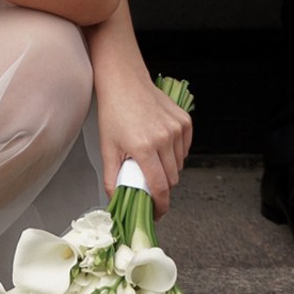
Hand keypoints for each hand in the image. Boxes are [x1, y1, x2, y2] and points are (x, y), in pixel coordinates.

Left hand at [97, 69, 192, 205]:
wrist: (124, 80)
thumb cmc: (114, 111)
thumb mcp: (107, 146)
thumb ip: (112, 178)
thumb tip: (115, 202)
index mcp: (143, 147)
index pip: (160, 188)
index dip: (160, 206)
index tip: (157, 213)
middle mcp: (163, 138)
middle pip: (171, 179)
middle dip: (161, 185)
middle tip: (147, 179)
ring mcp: (176, 128)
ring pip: (179, 165)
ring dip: (168, 168)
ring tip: (151, 157)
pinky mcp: (184, 120)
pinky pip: (185, 148)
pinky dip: (176, 153)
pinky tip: (161, 145)